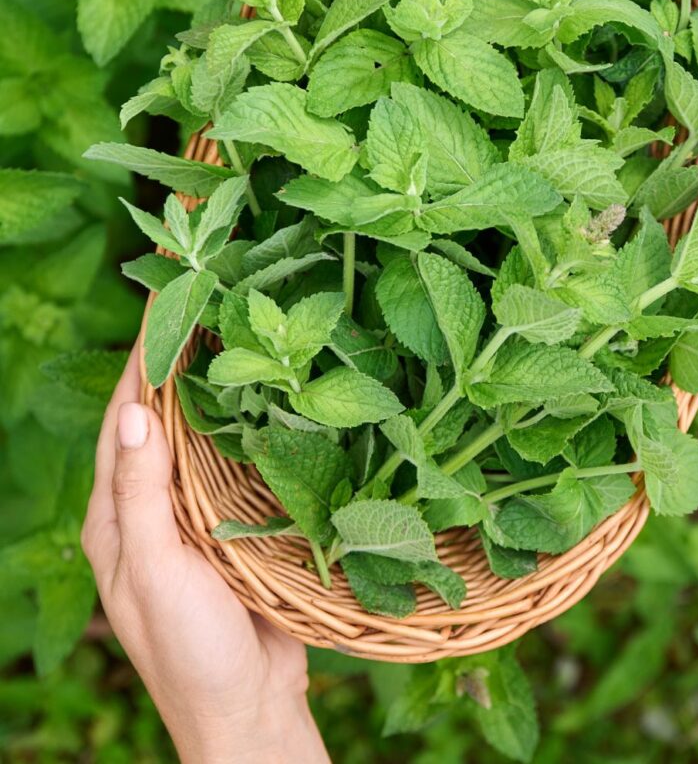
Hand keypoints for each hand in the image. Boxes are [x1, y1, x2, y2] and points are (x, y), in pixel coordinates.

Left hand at [81, 342, 329, 763]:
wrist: (248, 707)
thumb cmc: (191, 648)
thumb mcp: (156, 570)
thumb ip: (142, 493)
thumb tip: (133, 407)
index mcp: (116, 518)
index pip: (124, 420)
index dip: (141, 360)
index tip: (165, 301)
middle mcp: (151, 508)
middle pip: (162, 419)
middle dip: (179, 361)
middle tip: (211, 301)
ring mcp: (196, 515)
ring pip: (202, 435)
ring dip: (215, 386)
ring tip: (242, 332)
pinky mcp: (237, 524)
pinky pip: (238, 462)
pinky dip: (247, 423)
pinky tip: (270, 396)